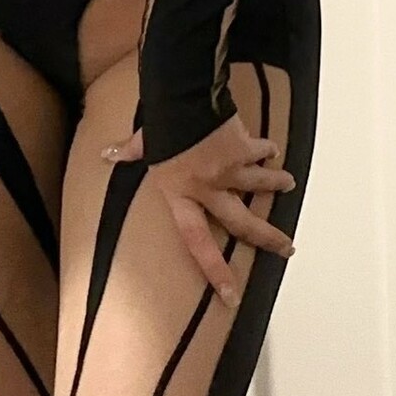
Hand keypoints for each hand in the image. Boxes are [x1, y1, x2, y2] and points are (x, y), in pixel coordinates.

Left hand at [103, 116, 295, 307]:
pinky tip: (273, 150)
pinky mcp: (243, 148)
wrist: (184, 100)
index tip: (232, 295)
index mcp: (181, 195)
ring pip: (259, 184)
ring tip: (288, 185)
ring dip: (276, 184)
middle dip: (268, 237)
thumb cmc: (160, 124)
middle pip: (242, 222)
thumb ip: (128, 152)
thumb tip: (107, 155)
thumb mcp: (143, 143)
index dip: (215, 270)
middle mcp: (208, 189)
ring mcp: (229, 170)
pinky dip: (267, 150)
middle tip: (288, 249)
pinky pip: (259, 152)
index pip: (198, 243)